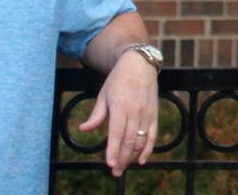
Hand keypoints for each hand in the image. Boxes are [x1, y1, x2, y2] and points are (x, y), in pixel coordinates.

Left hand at [77, 48, 159, 175]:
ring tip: (124, 167)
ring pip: (141, 141)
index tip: (110, 164)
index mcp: (120, 106)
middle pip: (129, 141)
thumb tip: (83, 129)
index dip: (113, 150)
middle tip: (116, 172)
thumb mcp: (103, 95)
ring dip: (133, 157)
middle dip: (122, 159)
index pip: (117, 133)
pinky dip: (149, 149)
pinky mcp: (154, 115)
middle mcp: (135, 112)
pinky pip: (152, 136)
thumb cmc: (118, 80)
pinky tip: (142, 160)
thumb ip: (96, 115)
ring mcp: (146, 114)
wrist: (140, 64)